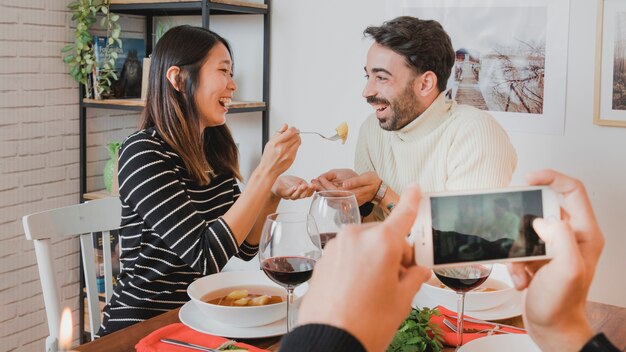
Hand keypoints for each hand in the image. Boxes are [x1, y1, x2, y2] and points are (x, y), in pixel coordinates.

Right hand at [257, 124, 300, 178]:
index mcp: (276, 142)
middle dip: (295, 134)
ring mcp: (288, 153)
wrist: (268, 170)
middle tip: (293, 134)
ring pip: (298, 141)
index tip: (292, 129)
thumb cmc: (268, 157)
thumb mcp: (269, 143)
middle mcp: (282, 148)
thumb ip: (278, 133)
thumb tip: (285, 126)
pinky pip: (297, 148)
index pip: (290, 132)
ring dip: (297, 139)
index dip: (293, 129)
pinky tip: (291, 147)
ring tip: (292, 140)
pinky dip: (295, 146)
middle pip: (296, 136)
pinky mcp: (292, 158)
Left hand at [271, 175, 315, 199]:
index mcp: (300, 193)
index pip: (308, 194)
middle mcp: (295, 196)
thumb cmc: (287, 182)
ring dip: (300, 191)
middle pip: (303, 196)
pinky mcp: (282, 193)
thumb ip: (304, 183)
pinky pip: (287, 193)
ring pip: (295, 196)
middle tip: (311, 186)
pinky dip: (291, 191)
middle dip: (308, 191)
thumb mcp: (298, 181)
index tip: (315, 185)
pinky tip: (295, 187)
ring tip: (304, 186)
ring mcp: (288, 195)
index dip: (312, 190)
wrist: (275, 181)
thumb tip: (310, 185)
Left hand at [298, 184, 431, 351]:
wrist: (329, 341)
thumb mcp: (401, 300)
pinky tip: (356, 291)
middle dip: (394, 253)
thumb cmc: (365, 323)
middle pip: (384, 236)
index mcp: (382, 242)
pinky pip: (346, 255)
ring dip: (373, 259)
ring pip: (364, 246)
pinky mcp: (323, 260)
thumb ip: (413, 278)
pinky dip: (355, 266)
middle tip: (399, 279)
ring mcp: (336, 247)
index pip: (403, 214)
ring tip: (374, 291)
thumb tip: (418, 271)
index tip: (414, 187)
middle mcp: (356, 237)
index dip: (411, 200)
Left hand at [313, 169, 380, 204]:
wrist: (379, 190)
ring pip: (331, 199)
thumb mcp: (366, 178)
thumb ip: (354, 182)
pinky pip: (334, 200)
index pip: (334, 190)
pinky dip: (327, 195)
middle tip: (312, 181)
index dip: (324, 184)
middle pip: (330, 196)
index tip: (317, 178)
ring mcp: (348, 203)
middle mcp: (348, 200)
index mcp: (352, 194)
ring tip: (315, 184)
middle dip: (320, 188)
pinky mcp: (347, 203)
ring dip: (322, 192)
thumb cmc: (373, 182)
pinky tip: (322, 190)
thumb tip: (344, 185)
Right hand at [507, 169, 601, 351]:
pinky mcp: (540, 257)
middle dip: (524, 219)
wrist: (551, 329)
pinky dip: (514, 262)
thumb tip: (542, 219)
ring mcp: (555, 247)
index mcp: (585, 234)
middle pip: (545, 206)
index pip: (572, 190)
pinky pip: (520, 247)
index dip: (550, 178)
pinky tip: (521, 277)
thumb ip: (559, 237)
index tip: (528, 179)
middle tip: (513, 225)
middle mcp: (572, 237)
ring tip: (521, 266)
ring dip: (517, 247)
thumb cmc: (561, 305)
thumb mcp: (565, 269)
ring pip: (527, 228)